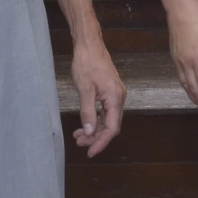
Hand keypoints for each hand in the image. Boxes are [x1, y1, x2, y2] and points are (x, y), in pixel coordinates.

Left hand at [69, 39, 126, 157]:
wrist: (89, 44)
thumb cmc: (87, 63)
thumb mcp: (84, 89)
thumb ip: (87, 112)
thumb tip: (89, 132)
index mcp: (115, 97)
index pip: (112, 128)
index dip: (101, 142)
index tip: (90, 152)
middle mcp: (119, 97)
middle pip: (111, 126)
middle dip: (95, 137)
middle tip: (79, 143)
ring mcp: (115, 94)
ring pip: (107, 119)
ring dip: (94, 129)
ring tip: (78, 136)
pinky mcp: (110, 91)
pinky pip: (105, 111)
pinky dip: (95, 119)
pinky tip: (84, 123)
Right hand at [167, 10, 197, 116]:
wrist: (180, 11)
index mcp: (197, 60)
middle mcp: (186, 64)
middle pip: (195, 89)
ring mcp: (178, 62)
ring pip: (186, 86)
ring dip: (195, 98)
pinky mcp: (174, 58)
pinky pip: (181, 79)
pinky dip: (187, 88)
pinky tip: (192, 91)